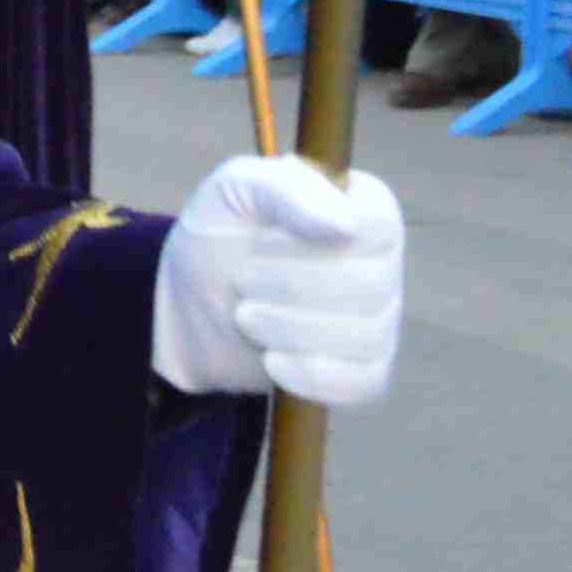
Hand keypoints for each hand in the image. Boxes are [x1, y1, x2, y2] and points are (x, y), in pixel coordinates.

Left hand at [149, 154, 407, 402]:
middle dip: (287, 286)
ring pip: (363, 336)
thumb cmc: (221, 234)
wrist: (189, 305)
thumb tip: (347, 226)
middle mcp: (382, 264)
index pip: (380, 226)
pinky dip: (310, 374)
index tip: (262, 240)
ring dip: (287, 328)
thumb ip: (287, 189)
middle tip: (243, 279)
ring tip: (246, 314)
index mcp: (364, 209)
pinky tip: (271, 360)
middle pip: (369, 285)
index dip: (313, 241)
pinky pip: (362, 382)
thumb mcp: (237, 189)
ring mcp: (378, 321)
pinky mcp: (362, 371)